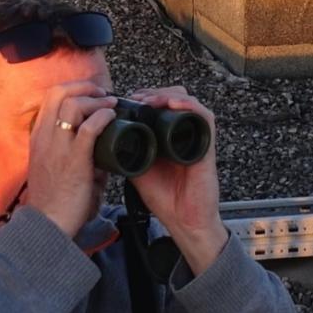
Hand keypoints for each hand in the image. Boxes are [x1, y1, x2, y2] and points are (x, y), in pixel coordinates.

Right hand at [22, 88, 113, 234]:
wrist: (48, 224)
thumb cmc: (53, 201)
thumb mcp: (56, 169)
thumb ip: (76, 156)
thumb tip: (104, 153)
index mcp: (38, 137)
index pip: (49, 97)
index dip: (72, 88)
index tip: (91, 94)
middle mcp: (45, 137)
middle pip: (58, 92)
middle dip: (84, 87)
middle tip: (102, 93)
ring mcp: (58, 147)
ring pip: (72, 104)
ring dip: (95, 100)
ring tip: (111, 104)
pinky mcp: (74, 160)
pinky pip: (88, 128)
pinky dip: (103, 117)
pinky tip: (113, 117)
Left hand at [125, 90, 222, 262]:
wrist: (184, 220)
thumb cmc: (165, 199)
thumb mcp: (137, 170)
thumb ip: (127, 153)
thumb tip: (106, 138)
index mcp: (168, 136)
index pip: (160, 104)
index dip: (145, 96)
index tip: (127, 100)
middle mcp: (184, 132)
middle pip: (173, 97)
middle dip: (154, 93)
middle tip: (137, 98)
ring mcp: (197, 137)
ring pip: (187, 101)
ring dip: (167, 95)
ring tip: (149, 101)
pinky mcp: (207, 145)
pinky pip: (204, 116)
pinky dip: (189, 105)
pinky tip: (172, 104)